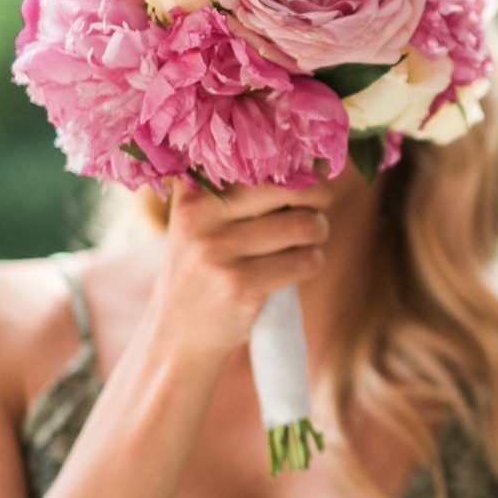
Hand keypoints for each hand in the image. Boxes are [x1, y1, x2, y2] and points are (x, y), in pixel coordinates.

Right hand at [149, 178, 333, 361]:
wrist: (179, 335)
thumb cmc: (203, 270)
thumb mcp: (201, 223)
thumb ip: (239, 191)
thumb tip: (316, 165)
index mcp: (192, 193)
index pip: (259, 161)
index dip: (296, 166)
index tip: (311, 173)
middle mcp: (199, 216)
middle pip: (289, 187)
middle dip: (318, 197)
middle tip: (317, 210)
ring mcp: (218, 252)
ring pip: (304, 224)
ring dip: (319, 234)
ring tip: (307, 242)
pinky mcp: (240, 285)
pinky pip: (306, 260)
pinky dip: (313, 263)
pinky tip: (298, 269)